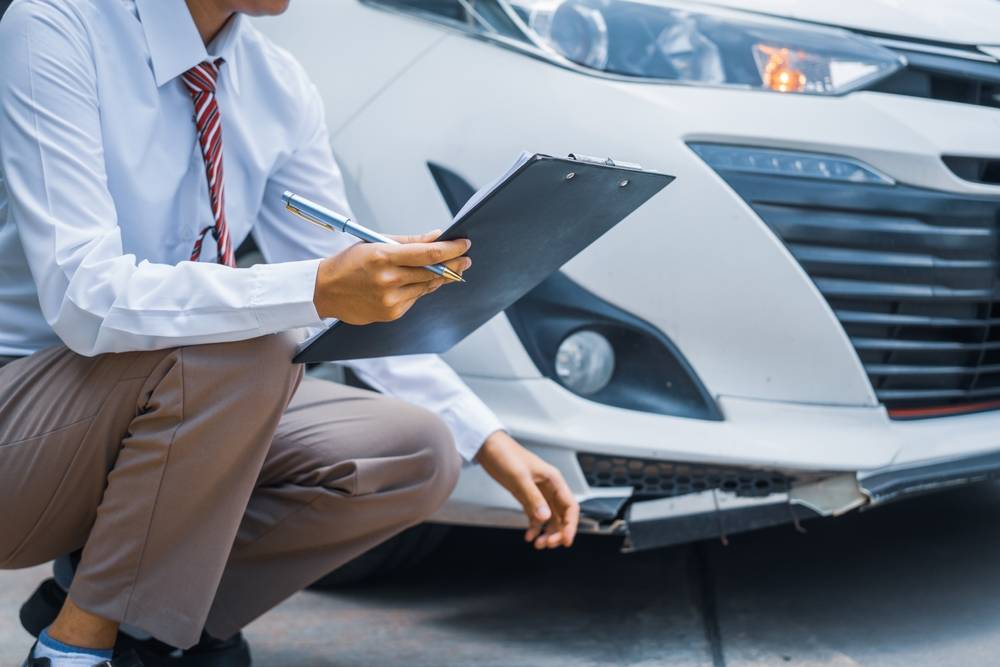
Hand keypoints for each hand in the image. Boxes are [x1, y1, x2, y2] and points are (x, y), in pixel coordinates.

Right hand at [313, 230, 470, 323]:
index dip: (451, 249)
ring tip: (449, 269)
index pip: (428, 253)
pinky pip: (415, 299)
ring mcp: (390, 299)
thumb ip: (410, 242)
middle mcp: (388, 279)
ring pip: (427, 286)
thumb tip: (438, 237)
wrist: (324, 291)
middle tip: (466, 258)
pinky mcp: (391, 313)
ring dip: (440, 277)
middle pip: (433, 272)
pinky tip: (420, 282)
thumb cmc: (350, 263)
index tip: (464, 244)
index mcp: (383, 256)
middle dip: (453, 264)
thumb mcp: (375, 243)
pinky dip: (421, 289)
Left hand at [476, 431, 579, 549]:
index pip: (570, 507)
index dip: (571, 525)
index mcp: (554, 480)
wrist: (487, 447)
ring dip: (547, 533)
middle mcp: (549, 487)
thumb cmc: (505, 455)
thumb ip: (532, 498)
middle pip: (562, 516)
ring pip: (550, 518)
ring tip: (538, 544)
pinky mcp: (527, 496)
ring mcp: (538, 493)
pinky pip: (536, 516)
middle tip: (547, 545)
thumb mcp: (519, 477)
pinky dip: (535, 528)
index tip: (565, 541)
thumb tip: (545, 518)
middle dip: (558, 532)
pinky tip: (528, 536)